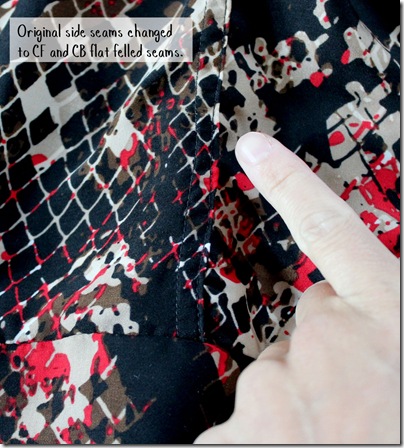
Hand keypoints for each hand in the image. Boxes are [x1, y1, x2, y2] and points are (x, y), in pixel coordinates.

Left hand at [195, 132, 399, 443]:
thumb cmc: (401, 409)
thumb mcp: (401, 354)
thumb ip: (374, 332)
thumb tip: (334, 316)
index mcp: (388, 316)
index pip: (330, 227)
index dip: (289, 183)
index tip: (252, 148)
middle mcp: (329, 342)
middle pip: (300, 333)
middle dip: (317, 361)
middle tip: (350, 410)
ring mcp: (280, 389)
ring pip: (270, 383)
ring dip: (291, 408)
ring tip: (330, 438)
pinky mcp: (243, 435)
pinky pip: (237, 429)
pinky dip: (256, 441)